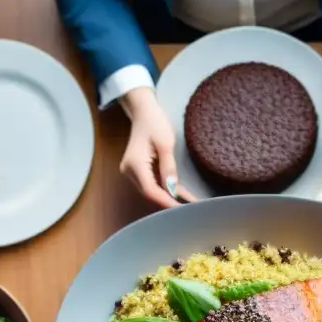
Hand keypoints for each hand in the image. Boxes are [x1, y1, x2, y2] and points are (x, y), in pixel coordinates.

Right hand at [120, 87, 194, 208]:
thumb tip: (172, 189)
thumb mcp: (165, 143)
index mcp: (135, 164)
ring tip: (190, 203)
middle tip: (191, 209)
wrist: (144, 112)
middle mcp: (130, 171)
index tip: (182, 208)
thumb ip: (168, 167)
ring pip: (153, 191)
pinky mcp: (140, 171)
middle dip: (170, 201)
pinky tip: (183, 195)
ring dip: (171, 196)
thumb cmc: (154, 122)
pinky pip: (154, 184)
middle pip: (151, 193)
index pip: (150, 190)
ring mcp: (133, 172)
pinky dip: (167, 189)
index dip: (167, 201)